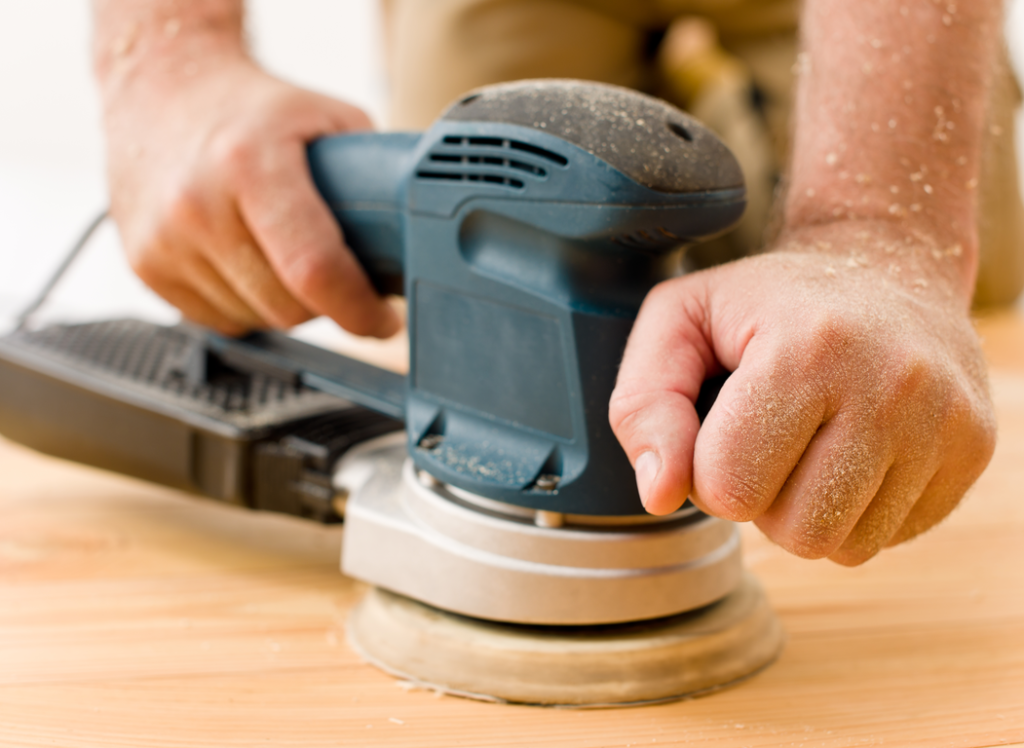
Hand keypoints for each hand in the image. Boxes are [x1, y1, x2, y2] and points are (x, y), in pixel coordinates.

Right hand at [102, 58, 401, 336]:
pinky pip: (220, 321)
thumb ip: (377, 178)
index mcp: (250, 163)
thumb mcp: (328, 119)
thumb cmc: (251, 108)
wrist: (161, 87)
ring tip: (289, 259)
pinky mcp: (145, 265)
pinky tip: (250, 264)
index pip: (314, 269)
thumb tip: (419, 241)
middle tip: (341, 279)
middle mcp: (197, 204)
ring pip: (257, 321)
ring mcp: (163, 240)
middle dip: (328, 305)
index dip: (359, 309)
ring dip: (286, 306)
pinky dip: (247, 306)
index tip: (383, 319)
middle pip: (288, 307)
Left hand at [609, 222, 995, 564]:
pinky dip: (853, 509)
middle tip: (766, 435)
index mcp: (808, 349)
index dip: (707, 468)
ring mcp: (946, 422)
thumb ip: (643, 406)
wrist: (885, 264)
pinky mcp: (974, 449)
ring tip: (809, 441)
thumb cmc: (765, 300)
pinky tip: (851, 449)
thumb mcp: (678, 321)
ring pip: (842, 547)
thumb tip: (660, 496)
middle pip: (793, 531)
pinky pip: (887, 537)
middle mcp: (892, 386)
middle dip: (759, 497)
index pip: (729, 488)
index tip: (724, 422)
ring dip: (805, 510)